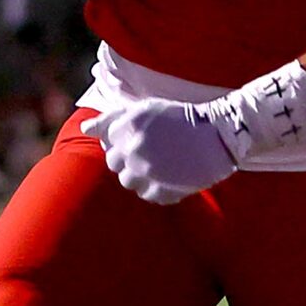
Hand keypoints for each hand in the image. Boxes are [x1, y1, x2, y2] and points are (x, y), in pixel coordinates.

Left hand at [85, 98, 235, 205]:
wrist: (220, 134)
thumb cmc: (182, 118)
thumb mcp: (146, 109)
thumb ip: (112, 118)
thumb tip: (85, 127)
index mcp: (129, 126)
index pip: (108, 143)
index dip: (123, 142)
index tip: (141, 140)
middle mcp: (133, 150)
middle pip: (114, 165)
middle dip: (129, 160)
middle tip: (152, 153)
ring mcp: (147, 172)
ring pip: (128, 182)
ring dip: (141, 175)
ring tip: (162, 166)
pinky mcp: (162, 190)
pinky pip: (148, 195)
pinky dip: (157, 188)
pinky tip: (172, 176)